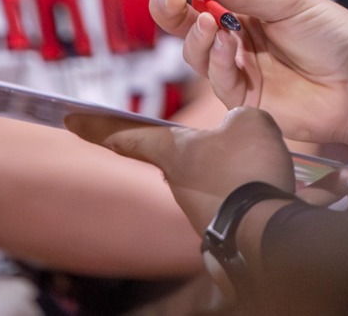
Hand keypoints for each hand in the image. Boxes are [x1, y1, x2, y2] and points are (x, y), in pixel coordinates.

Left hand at [65, 105, 294, 236]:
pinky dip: (254, 189)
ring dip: (238, 169)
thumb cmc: (248, 169)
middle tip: (233, 146)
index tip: (70, 119)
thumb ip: (237, 117)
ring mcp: (198, 207)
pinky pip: (237, 197)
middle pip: (180, 156)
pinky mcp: (222, 224)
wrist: (268, 230)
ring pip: (214, 177)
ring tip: (268, 166)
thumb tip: (239, 129)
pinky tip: (278, 188)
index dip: (97, 124)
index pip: (126, 134)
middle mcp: (177, 182)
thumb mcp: (249, 121)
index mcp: (172, 151)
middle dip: (202, 149)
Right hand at [126, 0, 347, 150]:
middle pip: (184, 14)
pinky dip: (217, 60)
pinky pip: (216, 78)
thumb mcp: (292, 1)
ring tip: (209, 21)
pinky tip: (230, 49)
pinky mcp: (244, 97)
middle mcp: (236, 28)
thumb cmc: (336, 36)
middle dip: (167, 2)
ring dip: (194, 33)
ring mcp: (237, 63)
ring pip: (193, 48)